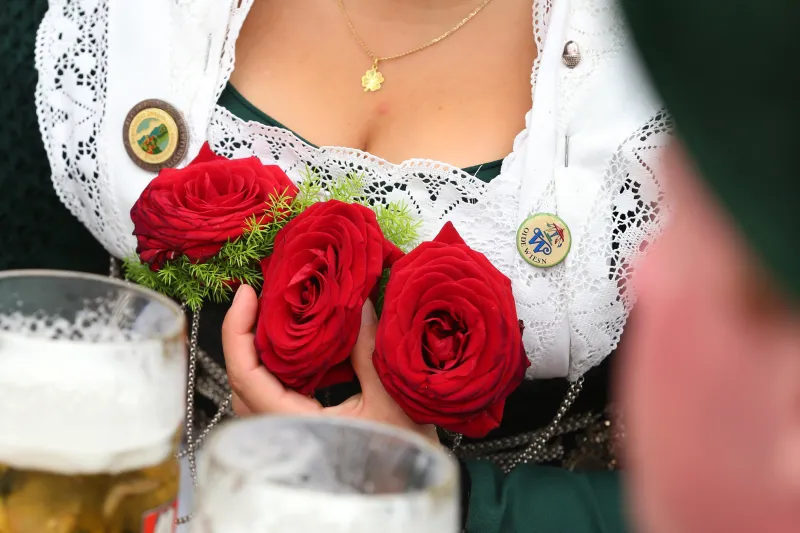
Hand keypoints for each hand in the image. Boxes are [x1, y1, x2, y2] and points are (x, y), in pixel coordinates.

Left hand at [222, 285, 438, 441]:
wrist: (410, 484)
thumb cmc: (400, 454)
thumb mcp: (389, 398)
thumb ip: (368, 350)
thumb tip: (359, 302)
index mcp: (292, 422)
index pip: (245, 373)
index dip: (238, 330)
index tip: (247, 294)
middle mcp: (281, 429)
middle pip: (241, 378)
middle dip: (242, 332)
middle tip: (259, 295)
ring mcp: (288, 431)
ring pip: (253, 389)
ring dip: (255, 350)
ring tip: (270, 314)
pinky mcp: (300, 428)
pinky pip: (272, 393)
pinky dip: (273, 365)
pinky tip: (293, 345)